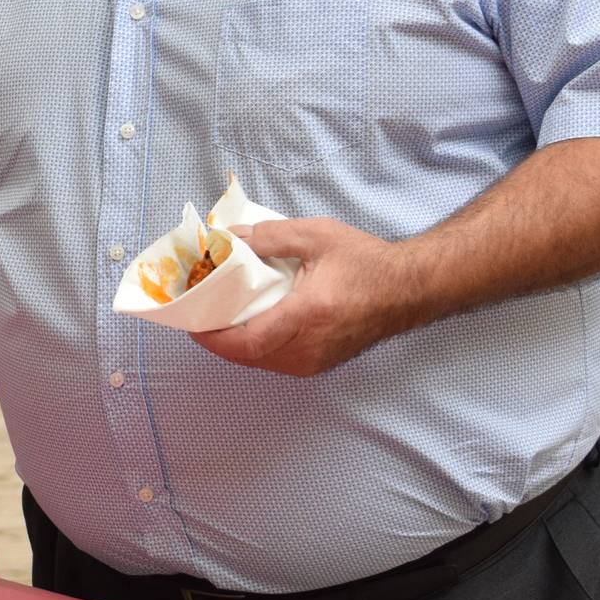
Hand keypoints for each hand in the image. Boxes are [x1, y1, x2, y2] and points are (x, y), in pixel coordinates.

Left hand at [191, 217, 418, 377]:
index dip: (212, 337)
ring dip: (235, 344)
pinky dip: (256, 347)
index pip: (246, 342)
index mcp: (306, 316)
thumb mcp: (316, 236)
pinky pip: (277, 360)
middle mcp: (309, 347)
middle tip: (198, 312)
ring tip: (217, 316)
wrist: (409, 289)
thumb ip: (270, 236)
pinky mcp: (321, 364)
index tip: (190, 320)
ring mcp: (316, 361)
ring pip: (261, 361)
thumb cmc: (365, 262)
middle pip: (247, 356)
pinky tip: (247, 324)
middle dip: (217, 338)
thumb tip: (229, 237)